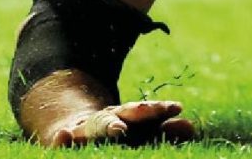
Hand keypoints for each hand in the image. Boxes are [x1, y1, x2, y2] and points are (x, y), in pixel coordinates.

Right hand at [46, 100, 193, 146]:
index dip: (160, 109)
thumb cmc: (113, 135)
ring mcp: (84, 130)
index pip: (146, 112)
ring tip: (120, 130)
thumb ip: (163, 132)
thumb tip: (191, 128)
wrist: (69, 127)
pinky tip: (62, 138)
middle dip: (140, 112)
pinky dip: (62, 141)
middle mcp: (106, 119)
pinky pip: (60, 143)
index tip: (177, 107)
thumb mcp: (137, 132)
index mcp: (126, 117)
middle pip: (125, 113)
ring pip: (97, 126)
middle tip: (154, 111)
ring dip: (107, 126)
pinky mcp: (62, 140)